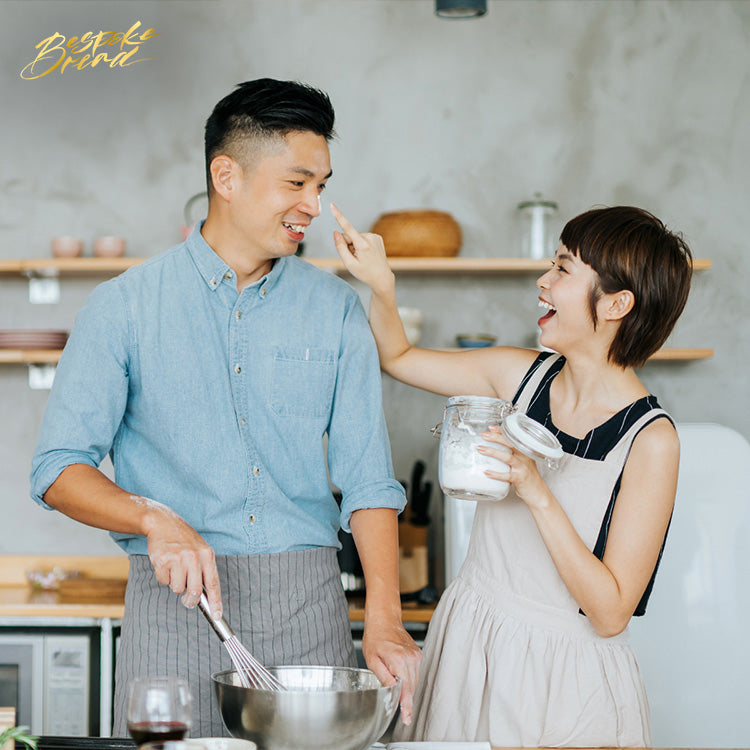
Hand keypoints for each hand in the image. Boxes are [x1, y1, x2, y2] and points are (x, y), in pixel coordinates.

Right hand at [140, 498, 222, 617]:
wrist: (164, 522)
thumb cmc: (184, 539)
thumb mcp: (201, 549)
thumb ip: (204, 569)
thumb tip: (207, 596)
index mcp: (207, 554)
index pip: (213, 583)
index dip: (216, 601)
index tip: (217, 615)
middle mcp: (194, 557)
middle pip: (195, 591)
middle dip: (191, 600)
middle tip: (188, 601)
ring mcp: (178, 559)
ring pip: (178, 589)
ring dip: (175, 584)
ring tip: (175, 569)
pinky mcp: (163, 561)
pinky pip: (164, 581)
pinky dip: (164, 577)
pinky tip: (166, 564)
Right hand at [330, 203, 394, 294]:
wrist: (382, 277)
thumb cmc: (365, 273)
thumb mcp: (349, 264)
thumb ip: (341, 248)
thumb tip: (336, 233)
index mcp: (363, 245)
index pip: (347, 228)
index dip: (338, 216)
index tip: (332, 205)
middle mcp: (370, 238)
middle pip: (349, 236)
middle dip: (348, 245)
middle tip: (356, 258)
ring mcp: (375, 237)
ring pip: (355, 237)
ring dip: (355, 247)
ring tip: (362, 258)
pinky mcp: (377, 237)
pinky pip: (362, 238)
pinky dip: (361, 245)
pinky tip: (367, 254)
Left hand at [362, 616, 421, 724]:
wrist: (384, 620)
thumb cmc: (375, 637)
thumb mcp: (373, 660)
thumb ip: (384, 677)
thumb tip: (391, 692)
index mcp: (398, 660)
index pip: (406, 690)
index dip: (406, 706)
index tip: (406, 718)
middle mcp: (410, 658)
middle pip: (411, 688)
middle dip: (405, 698)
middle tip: (397, 705)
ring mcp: (416, 656)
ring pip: (414, 681)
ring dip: (407, 688)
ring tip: (395, 684)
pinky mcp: (417, 654)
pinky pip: (415, 673)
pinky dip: (409, 678)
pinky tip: (399, 674)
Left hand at [478, 426, 550, 507]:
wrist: (537, 493)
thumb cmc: (528, 478)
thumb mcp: (522, 463)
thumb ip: (512, 455)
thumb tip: (494, 449)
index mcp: (524, 451)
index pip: (513, 438)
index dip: (502, 431)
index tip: (491, 428)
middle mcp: (525, 457)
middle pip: (510, 444)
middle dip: (496, 438)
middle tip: (484, 435)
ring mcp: (522, 468)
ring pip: (508, 457)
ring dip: (493, 452)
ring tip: (481, 449)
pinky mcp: (520, 478)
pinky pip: (507, 475)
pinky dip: (496, 474)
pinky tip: (487, 472)